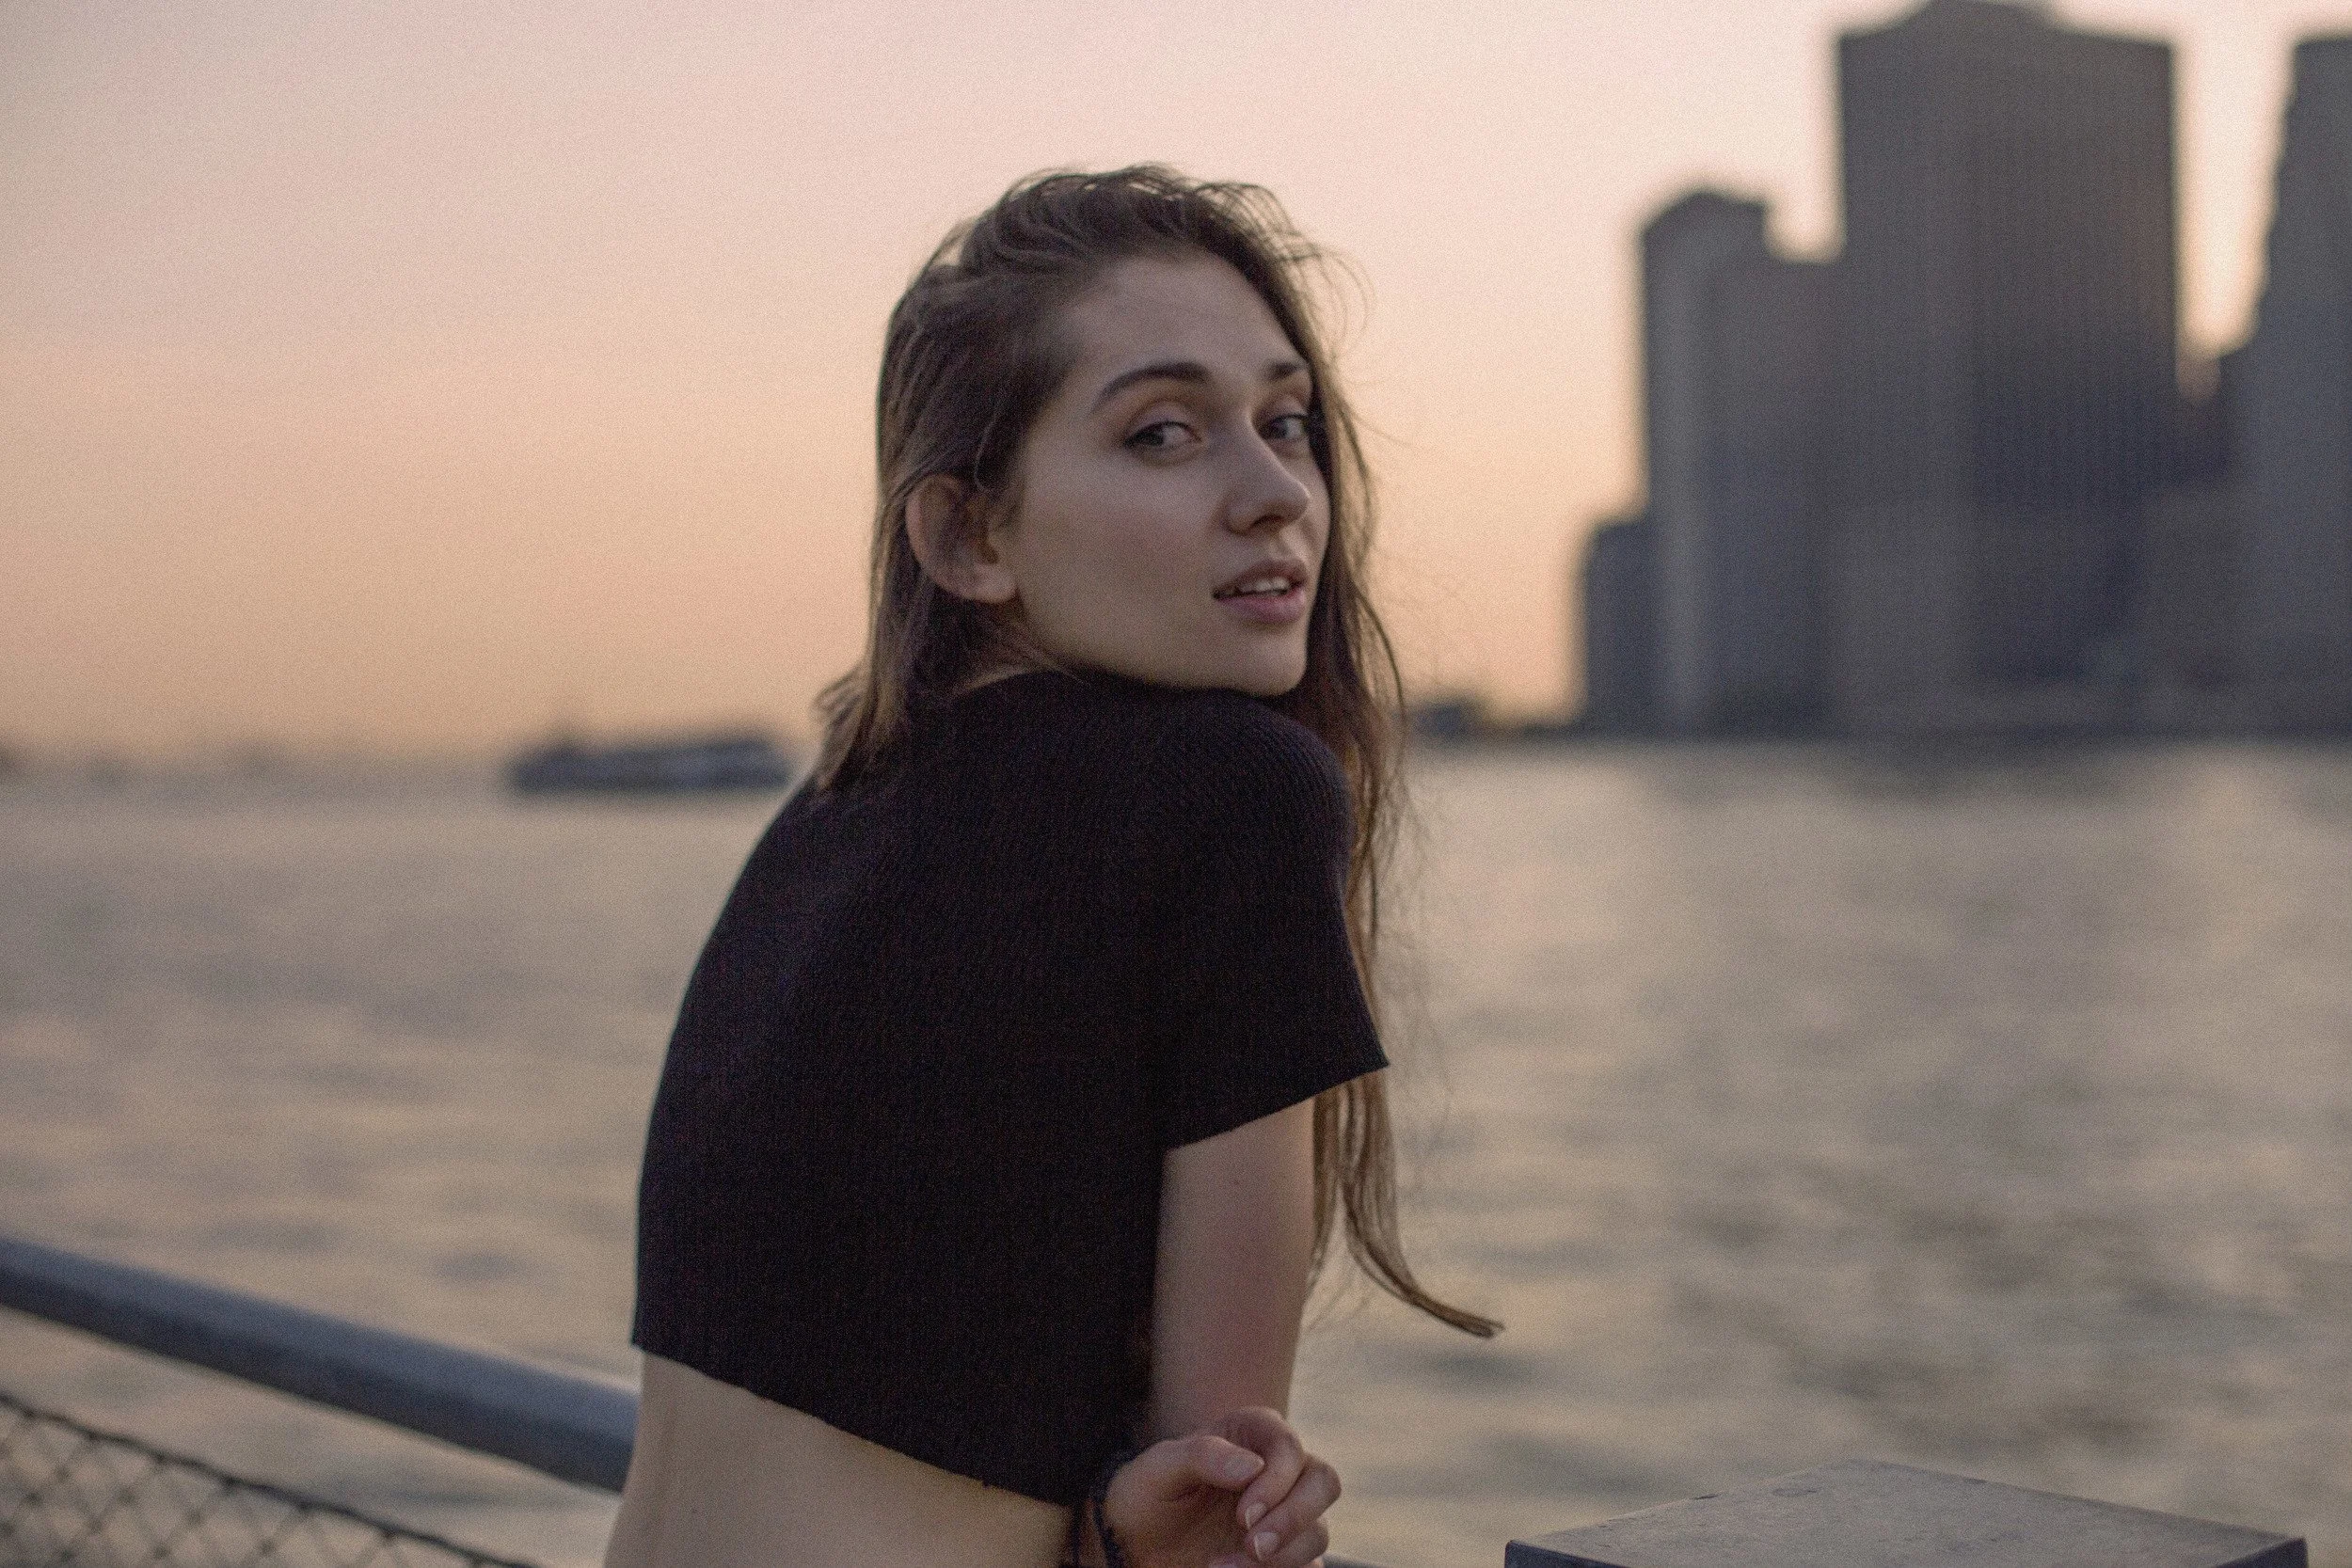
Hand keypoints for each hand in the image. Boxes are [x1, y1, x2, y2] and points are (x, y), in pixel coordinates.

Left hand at [1095, 1406, 1339, 1567]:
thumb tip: (1254, 1468)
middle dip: (1293, 1519)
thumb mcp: (1158, 1468)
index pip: (1289, 1447)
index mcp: (1253, 1434)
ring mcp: (1286, 1515)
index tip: (1243, 1517)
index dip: (1277, 1482)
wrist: (1137, 1546)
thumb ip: (1202, 1454)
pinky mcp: (1287, 1555)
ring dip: (1281, 1557)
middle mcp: (1280, 1471)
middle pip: (1324, 1483)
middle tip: (1252, 1547)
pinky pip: (1307, 1566)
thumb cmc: (1147, 1495)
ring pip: (1318, 1532)